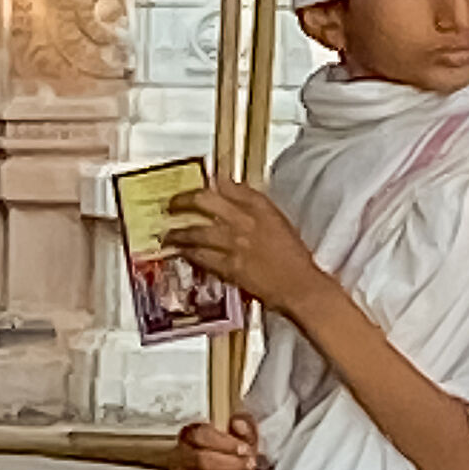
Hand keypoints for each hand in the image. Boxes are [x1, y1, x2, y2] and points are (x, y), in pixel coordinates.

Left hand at [165, 182, 328, 321]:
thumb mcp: (280, 225)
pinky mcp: (228, 266)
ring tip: (168, 235)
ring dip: (178, 233)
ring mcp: (234, 243)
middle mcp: (245, 220)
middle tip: (172, 205)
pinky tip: (182, 253)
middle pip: (204, 200)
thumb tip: (235, 205)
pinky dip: (189, 254)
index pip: (229, 185)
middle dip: (183, 201)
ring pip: (195, 231)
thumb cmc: (295, 259)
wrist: (300, 286)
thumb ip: (257, 212)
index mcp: (261, 207)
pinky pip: (201, 256)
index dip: (211, 183)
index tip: (201, 186)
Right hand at [168, 416, 261, 469]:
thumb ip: (244, 430)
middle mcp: (179, 456)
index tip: (245, 450)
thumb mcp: (243, 442)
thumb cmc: (232, 462)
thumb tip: (238, 424)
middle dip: (232, 464)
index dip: (225, 442)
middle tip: (250, 467)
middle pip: (202, 459)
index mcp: (190, 436)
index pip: (200, 435)